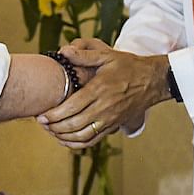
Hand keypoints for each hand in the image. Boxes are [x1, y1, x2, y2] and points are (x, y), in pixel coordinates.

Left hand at [36, 42, 168, 148]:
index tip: (41, 116)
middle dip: (54, 127)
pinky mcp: (113, 126)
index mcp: (99, 89)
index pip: (72, 107)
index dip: (54, 114)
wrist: (152, 81)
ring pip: (83, 135)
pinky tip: (67, 140)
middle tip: (41, 124)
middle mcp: (104, 107)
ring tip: (51, 131)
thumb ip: (84, 55)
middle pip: (74, 124)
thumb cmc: (128, 66)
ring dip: (64, 137)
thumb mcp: (107, 56)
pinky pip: (93, 140)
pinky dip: (78, 143)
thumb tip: (63, 51)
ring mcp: (109, 119)